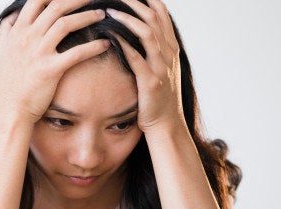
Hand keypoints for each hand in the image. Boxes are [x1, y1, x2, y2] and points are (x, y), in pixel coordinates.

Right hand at [0, 0, 109, 123]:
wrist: (9, 110)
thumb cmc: (7, 83)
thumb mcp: (0, 51)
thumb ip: (6, 31)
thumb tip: (12, 15)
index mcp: (18, 31)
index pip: (37, 0)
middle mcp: (28, 37)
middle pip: (55, 6)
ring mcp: (38, 52)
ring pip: (66, 24)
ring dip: (87, 16)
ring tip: (102, 14)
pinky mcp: (50, 69)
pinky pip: (76, 53)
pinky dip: (94, 47)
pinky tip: (105, 44)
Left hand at [106, 0, 184, 132]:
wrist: (166, 124)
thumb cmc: (158, 97)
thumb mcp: (162, 68)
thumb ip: (155, 49)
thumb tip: (137, 31)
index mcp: (171, 48)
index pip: (161, 13)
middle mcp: (169, 54)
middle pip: (153, 17)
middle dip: (134, 2)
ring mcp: (162, 67)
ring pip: (147, 33)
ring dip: (127, 18)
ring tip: (109, 9)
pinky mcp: (151, 82)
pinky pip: (137, 58)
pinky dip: (123, 44)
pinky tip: (109, 36)